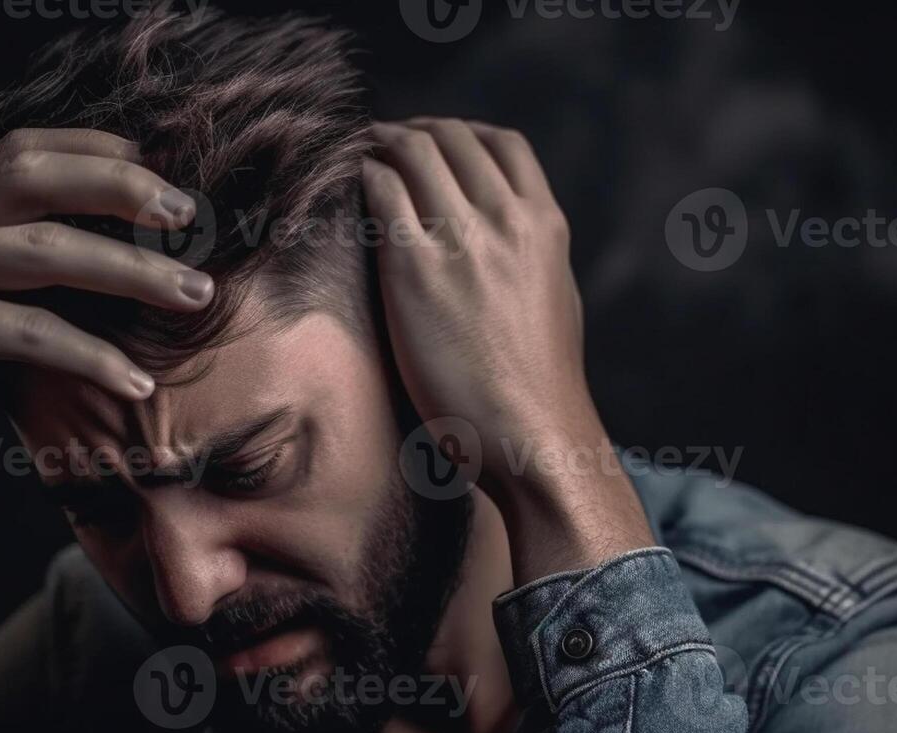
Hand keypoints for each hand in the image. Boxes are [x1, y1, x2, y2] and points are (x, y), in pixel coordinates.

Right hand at [0, 128, 213, 643]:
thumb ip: (35, 279)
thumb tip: (137, 256)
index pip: (21, 151)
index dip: (96, 149)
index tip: (167, 169)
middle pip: (33, 178)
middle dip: (120, 188)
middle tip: (189, 215)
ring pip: (42, 253)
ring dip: (131, 272)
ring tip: (195, 295)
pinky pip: (27, 332)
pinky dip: (91, 356)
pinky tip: (138, 383)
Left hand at [363, 118, 652, 578]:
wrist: (533, 434)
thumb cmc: (537, 388)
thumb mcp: (551, 300)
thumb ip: (527, 259)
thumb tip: (502, 248)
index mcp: (545, 225)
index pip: (503, 144)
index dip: (459, 134)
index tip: (429, 144)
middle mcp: (506, 219)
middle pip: (452, 138)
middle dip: (410, 133)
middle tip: (378, 146)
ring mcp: (461, 239)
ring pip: (414, 152)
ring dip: (378, 146)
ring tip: (354, 158)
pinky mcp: (415, 268)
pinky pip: (381, 191)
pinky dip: (361, 176)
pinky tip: (345, 188)